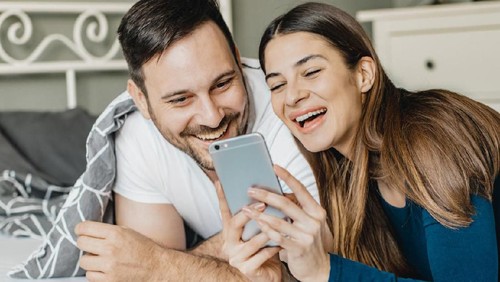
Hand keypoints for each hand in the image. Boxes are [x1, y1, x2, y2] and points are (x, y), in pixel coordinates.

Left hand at [75, 221, 163, 281]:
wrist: (156, 267)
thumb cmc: (143, 248)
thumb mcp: (128, 232)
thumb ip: (108, 231)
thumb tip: (87, 230)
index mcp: (116, 233)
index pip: (85, 228)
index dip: (80, 229)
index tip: (81, 231)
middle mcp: (111, 248)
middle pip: (81, 243)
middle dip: (84, 243)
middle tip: (91, 245)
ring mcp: (109, 266)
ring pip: (83, 261)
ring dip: (90, 260)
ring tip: (101, 259)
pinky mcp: (109, 280)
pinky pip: (90, 275)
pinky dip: (95, 273)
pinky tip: (105, 269)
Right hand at [215, 181, 282, 281]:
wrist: (269, 276)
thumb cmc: (265, 250)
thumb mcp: (259, 231)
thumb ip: (258, 216)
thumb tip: (265, 192)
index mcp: (231, 232)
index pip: (224, 212)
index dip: (221, 197)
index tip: (220, 181)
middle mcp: (229, 244)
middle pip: (234, 224)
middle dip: (249, 213)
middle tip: (263, 204)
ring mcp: (237, 258)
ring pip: (251, 242)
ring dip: (266, 232)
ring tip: (280, 223)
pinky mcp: (247, 270)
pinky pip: (261, 256)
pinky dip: (272, 249)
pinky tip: (281, 244)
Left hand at [243, 165, 331, 281]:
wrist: (319, 268)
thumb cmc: (308, 241)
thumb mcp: (308, 222)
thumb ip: (297, 208)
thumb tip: (275, 192)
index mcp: (317, 211)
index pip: (301, 190)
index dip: (288, 177)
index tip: (275, 166)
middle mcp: (314, 222)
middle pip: (286, 204)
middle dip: (265, 195)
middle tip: (250, 189)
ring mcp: (307, 236)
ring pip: (278, 221)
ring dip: (259, 214)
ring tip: (245, 208)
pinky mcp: (298, 249)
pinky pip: (277, 237)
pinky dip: (265, 229)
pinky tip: (255, 224)